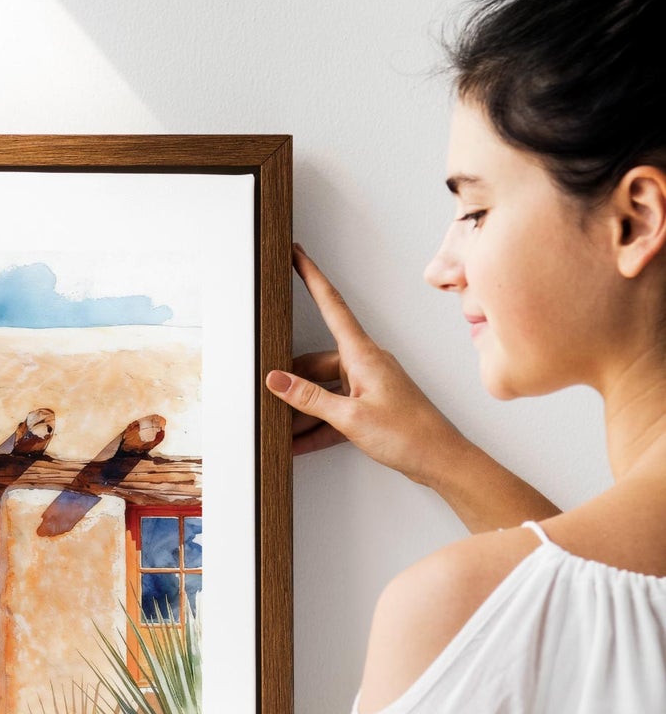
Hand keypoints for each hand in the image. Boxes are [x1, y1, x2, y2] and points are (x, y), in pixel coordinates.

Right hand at [273, 244, 468, 486]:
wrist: (440, 459)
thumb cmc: (407, 434)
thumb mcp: (350, 417)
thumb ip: (309, 398)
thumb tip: (277, 379)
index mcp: (364, 355)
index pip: (331, 305)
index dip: (311, 277)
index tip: (296, 254)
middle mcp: (366, 363)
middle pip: (316, 362)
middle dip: (293, 382)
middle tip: (272, 399)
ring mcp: (369, 384)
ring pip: (324, 389)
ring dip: (304, 411)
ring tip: (285, 432)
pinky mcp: (371, 404)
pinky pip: (335, 408)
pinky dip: (318, 425)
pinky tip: (300, 443)